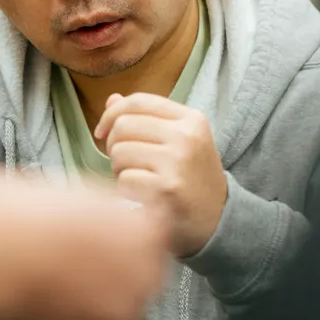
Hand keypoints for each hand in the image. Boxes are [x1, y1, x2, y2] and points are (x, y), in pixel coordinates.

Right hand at [0, 169, 169, 319]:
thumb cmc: (2, 210)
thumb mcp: (66, 191)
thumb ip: (102, 209)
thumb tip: (112, 218)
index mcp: (139, 231)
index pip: (157, 228)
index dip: (131, 224)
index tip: (111, 224)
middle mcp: (136, 277)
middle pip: (147, 270)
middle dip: (123, 260)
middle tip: (84, 249)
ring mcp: (110, 315)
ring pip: (121, 303)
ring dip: (101, 290)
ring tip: (60, 271)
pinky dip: (74, 314)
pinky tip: (45, 293)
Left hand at [95, 93, 227, 257]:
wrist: (218, 219)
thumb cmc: (191, 177)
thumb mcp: (179, 140)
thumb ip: (146, 118)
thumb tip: (111, 100)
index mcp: (190, 119)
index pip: (138, 101)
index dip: (111, 114)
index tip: (102, 132)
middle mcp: (186, 136)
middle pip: (123, 126)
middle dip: (114, 146)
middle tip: (127, 163)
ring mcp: (178, 162)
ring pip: (119, 152)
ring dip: (119, 169)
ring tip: (139, 179)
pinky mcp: (167, 189)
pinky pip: (124, 180)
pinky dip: (126, 190)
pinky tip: (143, 195)